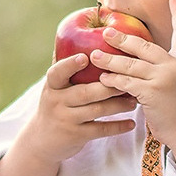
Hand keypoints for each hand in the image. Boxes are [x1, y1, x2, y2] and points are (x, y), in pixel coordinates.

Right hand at [0, 46, 139, 175]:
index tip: (85, 57)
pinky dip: (117, 127)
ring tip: (135, 99)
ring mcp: (66, 120)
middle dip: (109, 86)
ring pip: (96, 111)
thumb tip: (72, 34)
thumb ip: (64, 67)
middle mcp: (56, 102)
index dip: (70, 65)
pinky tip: (132, 123)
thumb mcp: (53, 87)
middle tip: (129, 79)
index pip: (57, 73)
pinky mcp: (76, 136)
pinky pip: (100, 130)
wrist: (41, 140)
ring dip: (118, 105)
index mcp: (52, 86)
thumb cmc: (55, 105)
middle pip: (85, 92)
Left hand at [84, 0, 175, 174]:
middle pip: (145, 46)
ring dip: (110, 60)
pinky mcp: (153, 93)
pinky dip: (113, 80)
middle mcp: (174, 66)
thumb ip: (160, 70)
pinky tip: (103, 78)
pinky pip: (127, 83)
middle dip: (123, 38)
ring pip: (131, 65)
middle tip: (106, 31)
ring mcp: (163, 78)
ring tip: (93, 56)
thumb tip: (135, 61)